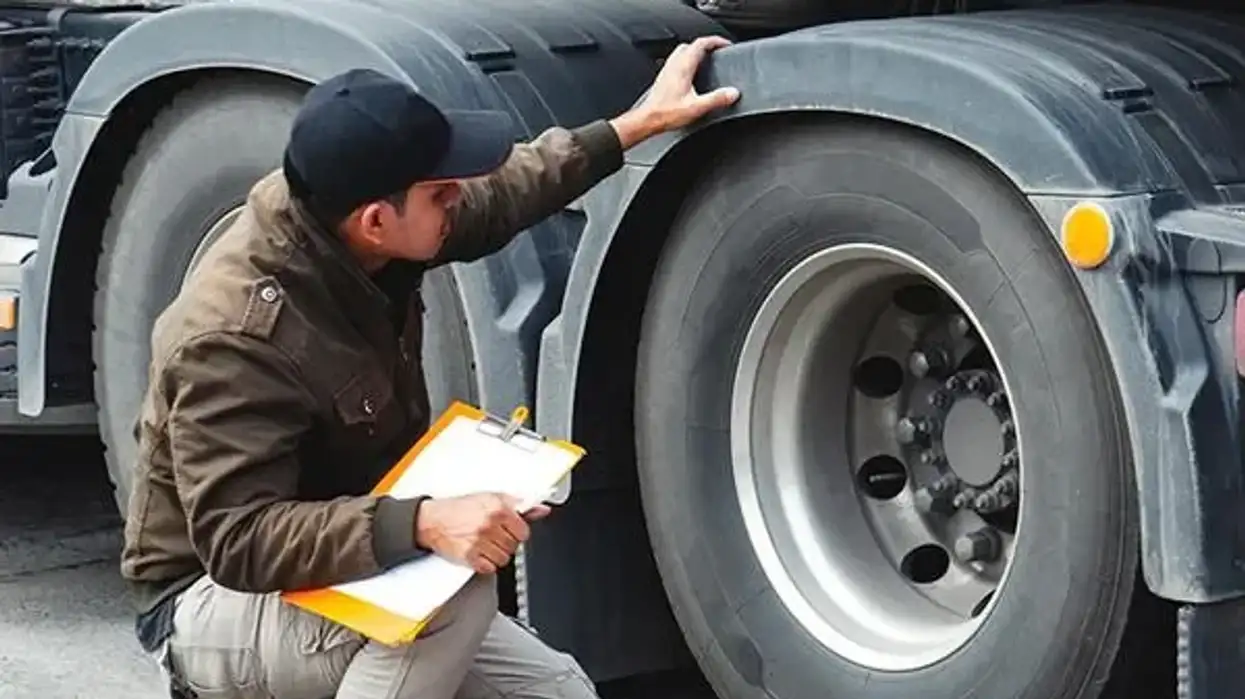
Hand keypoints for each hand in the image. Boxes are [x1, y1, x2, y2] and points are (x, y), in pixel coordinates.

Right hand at [414, 493, 551, 573]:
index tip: (510, 531)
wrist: (432, 520)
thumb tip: (542, 509)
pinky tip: (478, 553)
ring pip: (503, 559)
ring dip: (496, 554)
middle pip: (514, 546)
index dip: (517, 532)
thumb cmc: (460, 508)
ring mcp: (480, 542)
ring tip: (485, 544)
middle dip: (505, 543)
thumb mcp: (491, 498)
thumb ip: (519, 505)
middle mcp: (490, 525)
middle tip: (493, 536)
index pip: (524, 531)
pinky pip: (489, 568)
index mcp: (498, 508)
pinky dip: (485, 564)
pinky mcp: (470, 557)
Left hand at [610, 35, 740, 147]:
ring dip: (695, 52)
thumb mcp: (696, 108)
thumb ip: (716, 99)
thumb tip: (733, 93)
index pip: (701, 43)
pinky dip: (687, 61)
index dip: (716, 41)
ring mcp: (667, 70)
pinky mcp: (663, 77)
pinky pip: (676, 61)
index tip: (726, 44)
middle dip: (706, 45)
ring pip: (682, 52)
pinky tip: (690, 74)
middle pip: (691, 45)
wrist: (647, 120)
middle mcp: (674, 65)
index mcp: (683, 67)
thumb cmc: (666, 114)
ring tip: (706, 60)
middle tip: (717, 51)